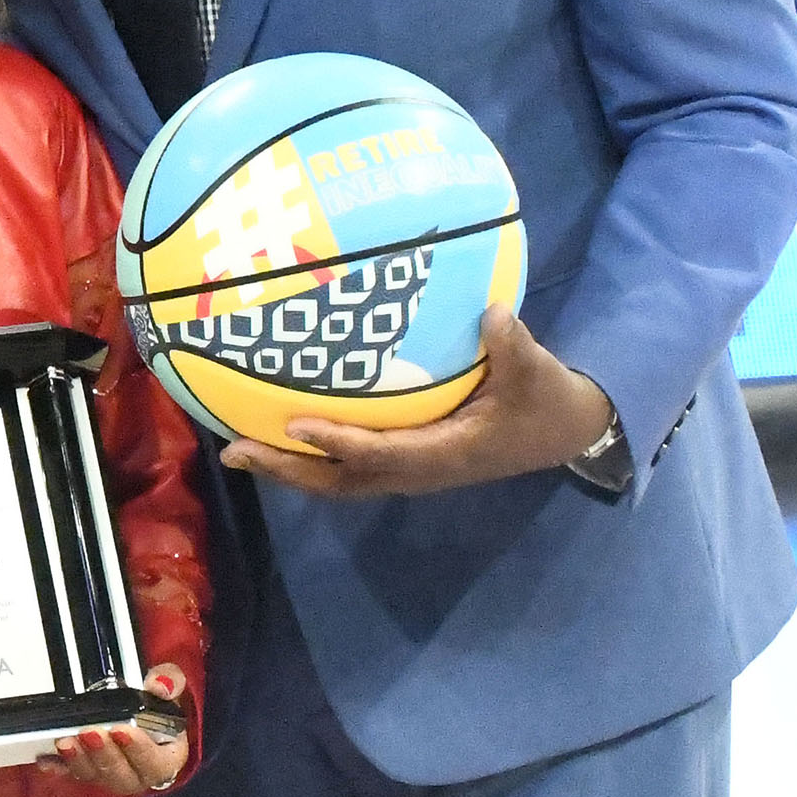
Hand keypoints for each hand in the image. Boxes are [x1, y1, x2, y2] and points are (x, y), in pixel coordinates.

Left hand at [45, 665, 190, 795]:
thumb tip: (159, 684)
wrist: (144, 714)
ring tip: (66, 742)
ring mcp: (111, 775)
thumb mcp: (171, 688)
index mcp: (166, 758)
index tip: (122, 730)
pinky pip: (72, 773)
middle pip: (122, 775)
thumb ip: (170, 682)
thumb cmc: (158, 706)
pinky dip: (58, 766)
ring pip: (95, 776)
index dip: (139, 750)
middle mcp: (138, 773)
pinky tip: (45, 759)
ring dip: (79, 761)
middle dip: (103, 755)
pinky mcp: (88, 770)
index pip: (156, 763)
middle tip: (89, 732)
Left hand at [221, 304, 616, 498]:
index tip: (295, 425)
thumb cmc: (544, 401)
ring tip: (237, 449)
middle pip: (342, 481)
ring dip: (289, 469)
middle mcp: (419, 471)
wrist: (562, 431)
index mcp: (445, 454)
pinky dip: (309, 460)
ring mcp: (410, 472)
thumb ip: (514, 346)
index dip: (338, 442)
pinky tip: (277, 439)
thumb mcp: (537, 373)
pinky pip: (348, 469)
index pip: (380, 454)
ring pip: (339, 482)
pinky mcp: (406, 462)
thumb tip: (492, 314)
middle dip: (288, 469)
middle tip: (234, 450)